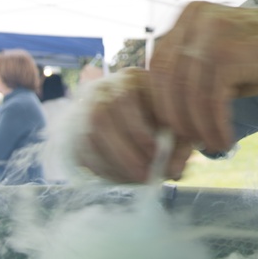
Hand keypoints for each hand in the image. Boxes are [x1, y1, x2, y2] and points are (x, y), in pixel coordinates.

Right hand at [78, 69, 193, 182]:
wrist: (134, 110)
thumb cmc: (160, 115)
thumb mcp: (175, 123)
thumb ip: (180, 145)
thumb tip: (174, 172)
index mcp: (129, 78)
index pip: (124, 98)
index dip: (138, 129)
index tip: (155, 153)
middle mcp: (102, 89)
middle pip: (101, 118)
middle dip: (124, 153)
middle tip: (145, 176)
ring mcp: (85, 108)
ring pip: (89, 137)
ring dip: (114, 164)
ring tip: (136, 179)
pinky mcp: (77, 131)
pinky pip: (82, 151)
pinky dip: (103, 169)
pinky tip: (122, 177)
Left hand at [148, 1, 257, 153]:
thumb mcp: (222, 62)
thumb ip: (194, 79)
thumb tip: (169, 121)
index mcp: (188, 17)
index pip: (158, 65)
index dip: (160, 101)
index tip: (172, 129)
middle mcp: (194, 19)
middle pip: (166, 79)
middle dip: (174, 119)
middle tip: (186, 145)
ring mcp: (211, 33)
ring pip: (188, 93)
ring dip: (197, 127)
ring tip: (210, 145)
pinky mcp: (231, 52)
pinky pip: (211, 99)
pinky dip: (215, 125)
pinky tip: (225, 139)